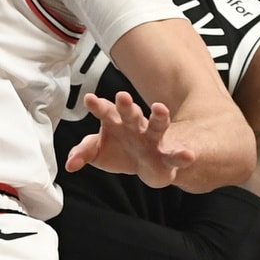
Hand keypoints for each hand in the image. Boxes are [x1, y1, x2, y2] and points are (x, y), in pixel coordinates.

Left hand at [64, 89, 196, 189]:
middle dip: (126, 106)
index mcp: (116, 122)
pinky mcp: (167, 156)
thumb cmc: (121, 149)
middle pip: (130, 114)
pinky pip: (175, 155)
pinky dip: (182, 155)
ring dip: (159, 117)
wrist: (149, 163)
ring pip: (157, 126)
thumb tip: (70, 164)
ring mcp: (153, 139)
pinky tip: (189, 155)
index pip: (106, 111)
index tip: (89, 99)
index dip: (98, 106)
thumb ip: (84, 153)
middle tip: (121, 95)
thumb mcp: (99, 151)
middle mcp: (136, 126)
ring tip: (159, 108)